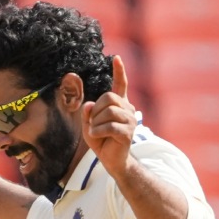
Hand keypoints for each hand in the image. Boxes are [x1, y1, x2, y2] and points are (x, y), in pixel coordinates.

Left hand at [82, 55, 136, 177]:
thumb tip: (89, 104)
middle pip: (108, 98)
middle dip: (95, 111)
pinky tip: (95, 136)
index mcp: (119, 105)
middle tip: (93, 124)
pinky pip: (109, 126)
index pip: (120, 85)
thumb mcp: (88, 125)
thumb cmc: (101, 141)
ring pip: (108, 112)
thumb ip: (87, 114)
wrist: (111, 160)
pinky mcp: (128, 132)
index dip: (118, 71)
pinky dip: (97, 131)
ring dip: (96, 123)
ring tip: (96, 132)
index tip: (116, 58)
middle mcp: (128, 109)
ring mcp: (130, 120)